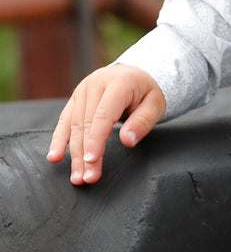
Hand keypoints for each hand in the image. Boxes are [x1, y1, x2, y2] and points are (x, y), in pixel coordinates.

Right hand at [47, 65, 165, 183]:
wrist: (135, 73)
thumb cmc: (147, 91)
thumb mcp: (155, 105)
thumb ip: (142, 122)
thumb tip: (128, 141)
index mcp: (117, 83)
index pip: (103, 116)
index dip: (96, 140)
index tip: (92, 161)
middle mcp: (95, 84)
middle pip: (86, 124)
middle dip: (84, 154)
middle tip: (87, 177)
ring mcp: (82, 91)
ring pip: (74, 125)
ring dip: (73, 153)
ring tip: (76, 176)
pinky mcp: (75, 99)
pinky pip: (64, 121)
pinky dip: (59, 139)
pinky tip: (54, 156)